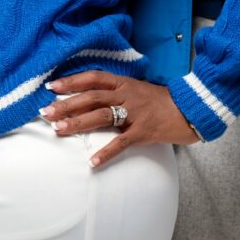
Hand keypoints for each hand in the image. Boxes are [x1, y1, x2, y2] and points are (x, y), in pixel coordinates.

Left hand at [41, 70, 200, 167]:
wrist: (193, 108)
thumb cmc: (164, 101)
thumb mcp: (140, 90)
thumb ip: (118, 92)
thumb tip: (92, 99)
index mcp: (125, 83)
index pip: (93, 78)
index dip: (72, 81)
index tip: (51, 87)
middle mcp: (128, 95)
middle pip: (91, 97)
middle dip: (67, 104)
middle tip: (46, 112)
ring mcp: (137, 113)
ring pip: (102, 116)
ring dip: (78, 123)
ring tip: (58, 130)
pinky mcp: (145, 131)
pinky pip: (122, 142)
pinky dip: (106, 152)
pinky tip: (92, 161)